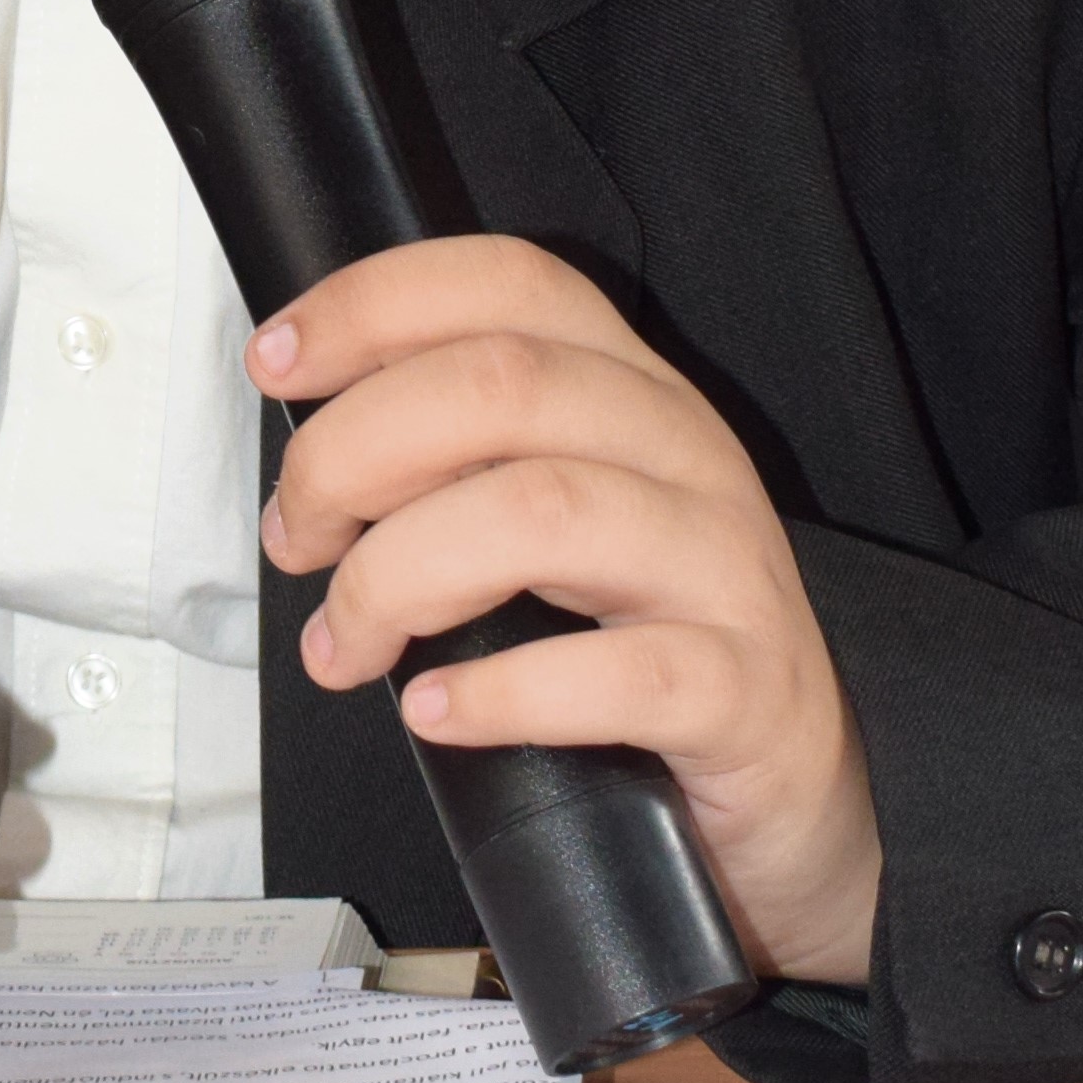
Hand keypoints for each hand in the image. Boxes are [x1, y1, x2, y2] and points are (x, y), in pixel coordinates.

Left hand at [253, 239, 879, 987]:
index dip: (375, 304)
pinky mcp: (746, 689)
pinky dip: (504, 692)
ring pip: (545, 510)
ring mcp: (724, 569)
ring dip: (399, 574)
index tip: (277, 361)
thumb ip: (459, 470)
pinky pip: (624, 674)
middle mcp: (684, 455)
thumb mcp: (555, 527)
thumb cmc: (650, 651)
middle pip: (502, 386)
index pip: (509, 285)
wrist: (804, 797)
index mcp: (631, 395)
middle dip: (354, 452)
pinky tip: (437, 714)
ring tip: (348, 644)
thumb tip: (311, 467)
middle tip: (299, 540)